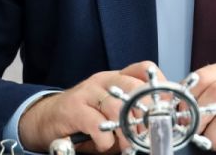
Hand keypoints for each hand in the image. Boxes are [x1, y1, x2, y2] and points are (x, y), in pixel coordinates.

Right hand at [18, 61, 161, 153]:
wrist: (44, 119)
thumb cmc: (83, 117)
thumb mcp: (110, 112)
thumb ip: (131, 115)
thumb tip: (156, 128)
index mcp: (116, 77)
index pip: (143, 69)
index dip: (160, 84)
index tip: (171, 105)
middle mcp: (103, 80)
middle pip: (134, 87)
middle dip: (148, 111)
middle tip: (151, 131)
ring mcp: (87, 92)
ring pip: (117, 107)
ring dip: (127, 131)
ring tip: (128, 145)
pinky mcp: (73, 109)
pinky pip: (97, 124)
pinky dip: (105, 139)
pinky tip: (103, 144)